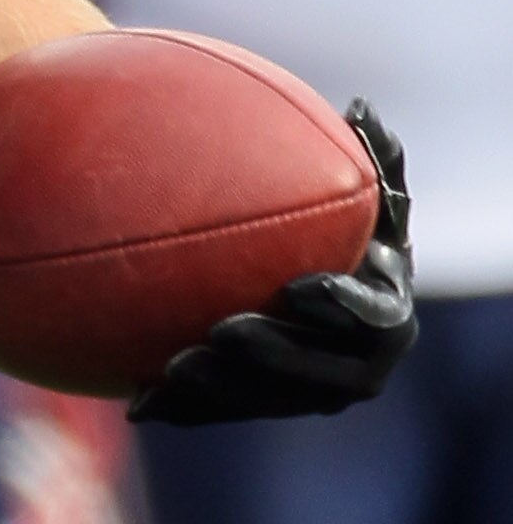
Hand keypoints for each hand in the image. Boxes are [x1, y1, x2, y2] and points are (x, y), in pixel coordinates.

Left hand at [130, 101, 416, 424]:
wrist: (318, 292)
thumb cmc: (347, 231)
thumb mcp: (366, 197)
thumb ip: (373, 160)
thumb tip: (361, 108)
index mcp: (386, 317)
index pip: (372, 320)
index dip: (342, 307)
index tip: (301, 284)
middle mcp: (357, 369)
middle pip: (317, 376)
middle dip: (272, 356)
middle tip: (223, 329)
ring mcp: (309, 397)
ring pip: (265, 402)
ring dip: (221, 391)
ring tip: (173, 366)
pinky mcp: (263, 410)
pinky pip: (223, 416)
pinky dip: (183, 411)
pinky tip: (136, 403)